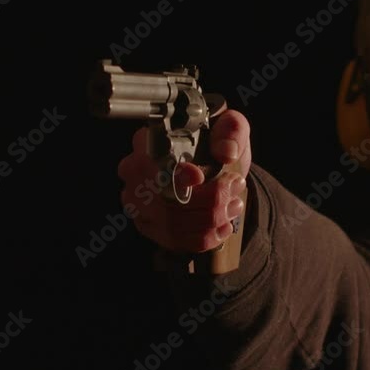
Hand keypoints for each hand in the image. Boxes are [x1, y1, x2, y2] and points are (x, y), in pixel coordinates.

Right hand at [117, 110, 251, 253]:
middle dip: (208, 199)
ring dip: (211, 218)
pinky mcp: (147, 226)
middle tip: (235, 187)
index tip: (200, 176)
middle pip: (164, 198)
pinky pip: (175, 240)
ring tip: (233, 205)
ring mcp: (137, 202)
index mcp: (148, 141)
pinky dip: (205, 236)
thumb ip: (230, 131)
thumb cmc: (213, 146)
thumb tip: (226, 152)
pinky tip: (223, 225)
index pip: (152, 161)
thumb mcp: (228, 129)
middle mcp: (134, 172)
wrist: (210, 168)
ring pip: (172, 222)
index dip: (174, 174)